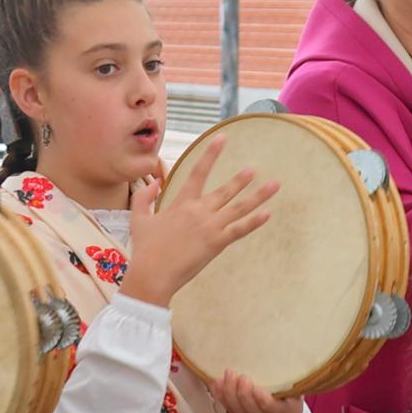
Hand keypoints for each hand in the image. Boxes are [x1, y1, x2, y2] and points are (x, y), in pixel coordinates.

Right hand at [121, 148, 279, 304]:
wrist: (152, 274)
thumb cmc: (145, 249)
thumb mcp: (138, 218)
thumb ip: (144, 197)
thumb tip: (155, 182)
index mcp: (181, 202)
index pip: (198, 172)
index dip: (211, 153)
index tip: (222, 138)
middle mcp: (198, 210)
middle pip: (225, 191)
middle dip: (240, 180)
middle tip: (253, 170)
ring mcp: (210, 226)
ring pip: (239, 208)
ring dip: (257, 196)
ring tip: (273, 185)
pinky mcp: (217, 243)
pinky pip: (240, 230)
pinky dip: (254, 222)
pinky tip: (267, 213)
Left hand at [214, 372, 302, 412]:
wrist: (283, 399)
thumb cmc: (288, 385)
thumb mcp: (292, 379)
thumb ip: (286, 371)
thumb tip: (278, 345)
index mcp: (291, 410)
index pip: (278, 409)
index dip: (265, 401)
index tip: (257, 389)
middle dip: (244, 395)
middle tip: (240, 377)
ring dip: (230, 395)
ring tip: (227, 376)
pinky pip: (230, 412)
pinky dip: (222, 398)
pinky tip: (217, 384)